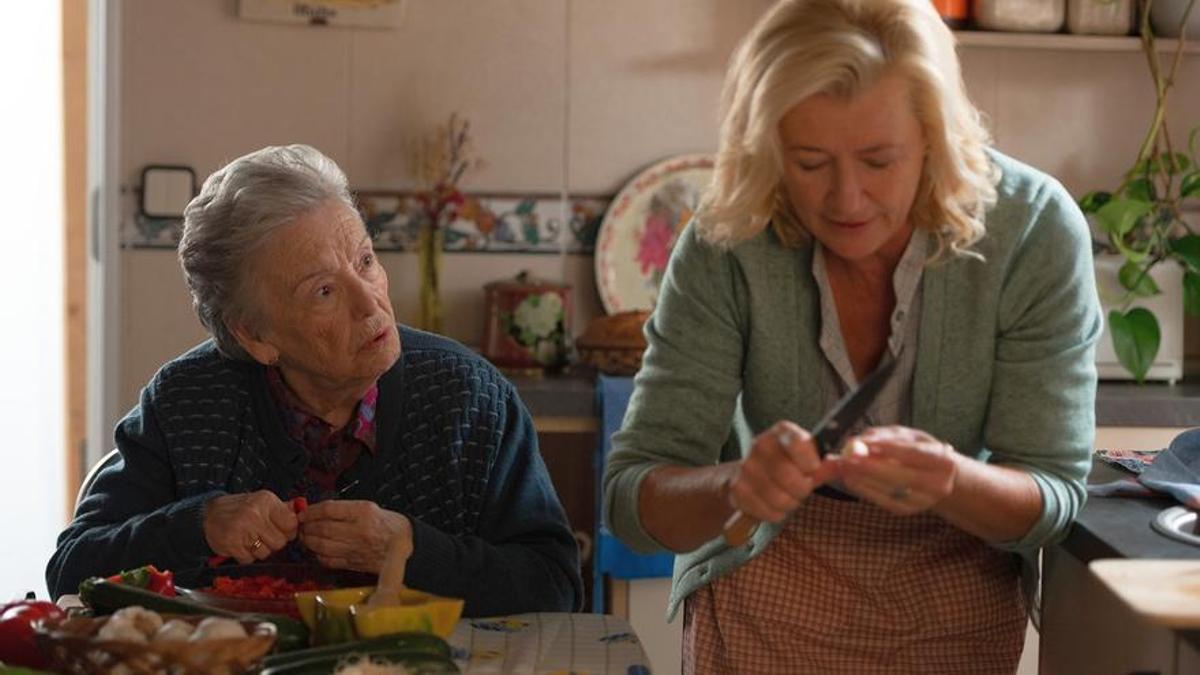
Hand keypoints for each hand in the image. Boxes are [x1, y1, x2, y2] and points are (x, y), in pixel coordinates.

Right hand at [203, 491, 298, 562]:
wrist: (208, 514)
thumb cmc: (240, 509)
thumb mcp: (262, 502)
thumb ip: (283, 508)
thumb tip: (303, 509)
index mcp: (266, 501)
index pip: (291, 523)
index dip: (289, 531)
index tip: (282, 530)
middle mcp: (255, 514)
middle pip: (280, 542)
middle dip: (274, 542)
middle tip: (264, 536)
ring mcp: (243, 530)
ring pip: (266, 553)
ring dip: (260, 550)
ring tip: (251, 540)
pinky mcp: (232, 544)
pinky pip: (250, 559)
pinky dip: (247, 556)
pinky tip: (241, 545)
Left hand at [298, 500, 411, 574]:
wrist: (408, 545)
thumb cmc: (388, 524)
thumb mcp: (370, 507)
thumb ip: (345, 509)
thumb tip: (317, 511)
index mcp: (364, 512)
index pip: (329, 509)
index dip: (311, 511)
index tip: (303, 512)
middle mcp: (359, 530)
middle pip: (322, 528)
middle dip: (306, 526)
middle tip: (300, 525)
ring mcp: (356, 548)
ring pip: (322, 545)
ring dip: (308, 541)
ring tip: (305, 536)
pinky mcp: (354, 563)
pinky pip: (328, 560)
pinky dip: (317, 555)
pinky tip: (316, 550)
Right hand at [725, 421, 837, 523]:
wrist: (745, 475)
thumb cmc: (785, 465)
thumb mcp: (807, 460)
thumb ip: (825, 464)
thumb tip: (844, 464)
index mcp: (782, 432)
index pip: (798, 442)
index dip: (809, 461)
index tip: (813, 470)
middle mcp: (760, 444)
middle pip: (790, 476)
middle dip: (801, 489)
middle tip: (801, 488)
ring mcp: (746, 467)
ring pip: (780, 498)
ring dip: (789, 503)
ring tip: (786, 495)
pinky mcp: (737, 489)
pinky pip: (768, 511)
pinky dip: (775, 513)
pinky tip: (772, 503)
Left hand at [838, 425, 957, 514]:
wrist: (935, 478)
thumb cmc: (918, 451)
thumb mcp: (908, 437)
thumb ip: (885, 436)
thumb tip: (859, 441)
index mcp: (943, 461)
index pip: (914, 453)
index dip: (890, 449)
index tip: (867, 443)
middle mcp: (938, 484)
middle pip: (902, 476)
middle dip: (872, 466)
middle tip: (849, 457)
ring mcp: (923, 501)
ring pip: (890, 489)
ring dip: (863, 478)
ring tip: (843, 465)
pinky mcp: (907, 510)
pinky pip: (883, 500)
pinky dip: (864, 489)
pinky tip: (850, 479)